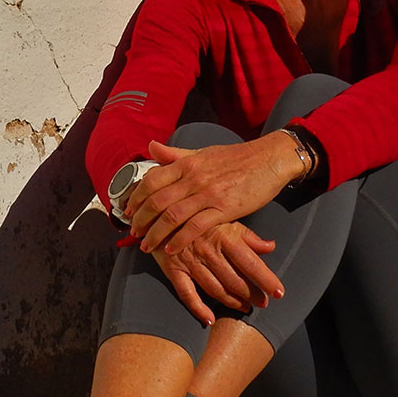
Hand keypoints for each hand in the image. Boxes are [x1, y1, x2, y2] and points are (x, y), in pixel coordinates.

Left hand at [126, 131, 304, 254]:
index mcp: (186, 163)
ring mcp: (208, 194)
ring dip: (155, 234)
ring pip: (172, 216)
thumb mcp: (203, 152)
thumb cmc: (237, 157)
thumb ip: (175, 154)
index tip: (128, 211)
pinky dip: (180, 240)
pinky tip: (171, 249)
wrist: (269, 159)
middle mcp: (193, 178)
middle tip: (133, 233)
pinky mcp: (224, 208)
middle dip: (140, 220)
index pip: (151, 181)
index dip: (135, 198)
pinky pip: (195, 227)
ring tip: (147, 245)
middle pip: (156, 201)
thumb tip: (151, 147)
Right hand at [149, 221, 283, 324]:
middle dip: (252, 294)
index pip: (251, 263)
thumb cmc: (197, 214)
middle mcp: (209, 251)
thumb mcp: (225, 218)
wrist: (161, 208)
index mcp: (225, 236)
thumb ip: (248, 235)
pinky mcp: (173, 269)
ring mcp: (190, 262)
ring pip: (215, 288)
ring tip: (244, 308)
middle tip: (264, 303)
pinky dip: (198, 308)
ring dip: (232, 301)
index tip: (279, 292)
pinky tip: (209, 319)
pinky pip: (186, 293)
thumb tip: (271, 246)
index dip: (266, 279)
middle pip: (235, 280)